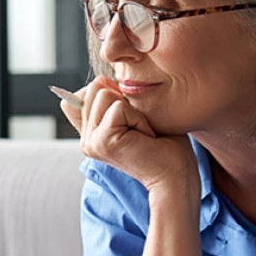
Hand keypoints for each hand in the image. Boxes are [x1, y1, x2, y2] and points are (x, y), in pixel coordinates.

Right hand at [59, 76, 194, 193]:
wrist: (176, 176)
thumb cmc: (164, 145)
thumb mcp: (135, 115)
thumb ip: (113, 100)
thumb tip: (103, 80)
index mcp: (90, 134)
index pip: (80, 95)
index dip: (107, 93)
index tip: (129, 118)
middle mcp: (86, 139)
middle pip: (94, 88)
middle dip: (123, 99)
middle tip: (139, 125)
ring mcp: (91, 142)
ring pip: (104, 93)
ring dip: (132, 109)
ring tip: (142, 131)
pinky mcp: (102, 141)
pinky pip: (118, 107)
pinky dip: (138, 117)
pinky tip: (146, 136)